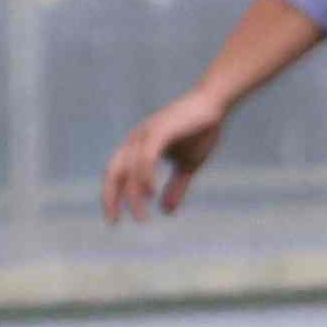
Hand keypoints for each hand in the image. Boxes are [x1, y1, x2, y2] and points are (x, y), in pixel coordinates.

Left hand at [104, 86, 233, 219]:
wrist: (215, 105)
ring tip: (142, 216)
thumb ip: (176, 188)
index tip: (115, 220)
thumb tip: (166, 211)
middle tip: (114, 221)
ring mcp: (145, 134)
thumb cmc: (201, 131)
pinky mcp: (159, 131)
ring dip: (134, 195)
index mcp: (138, 147)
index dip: (113, 196)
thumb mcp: (188, 166)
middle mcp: (135, 140)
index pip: (116, 174)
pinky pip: (146, 158)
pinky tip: (151, 194)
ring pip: (130, 170)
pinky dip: (145, 177)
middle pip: (114, 172)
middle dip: (111, 197)